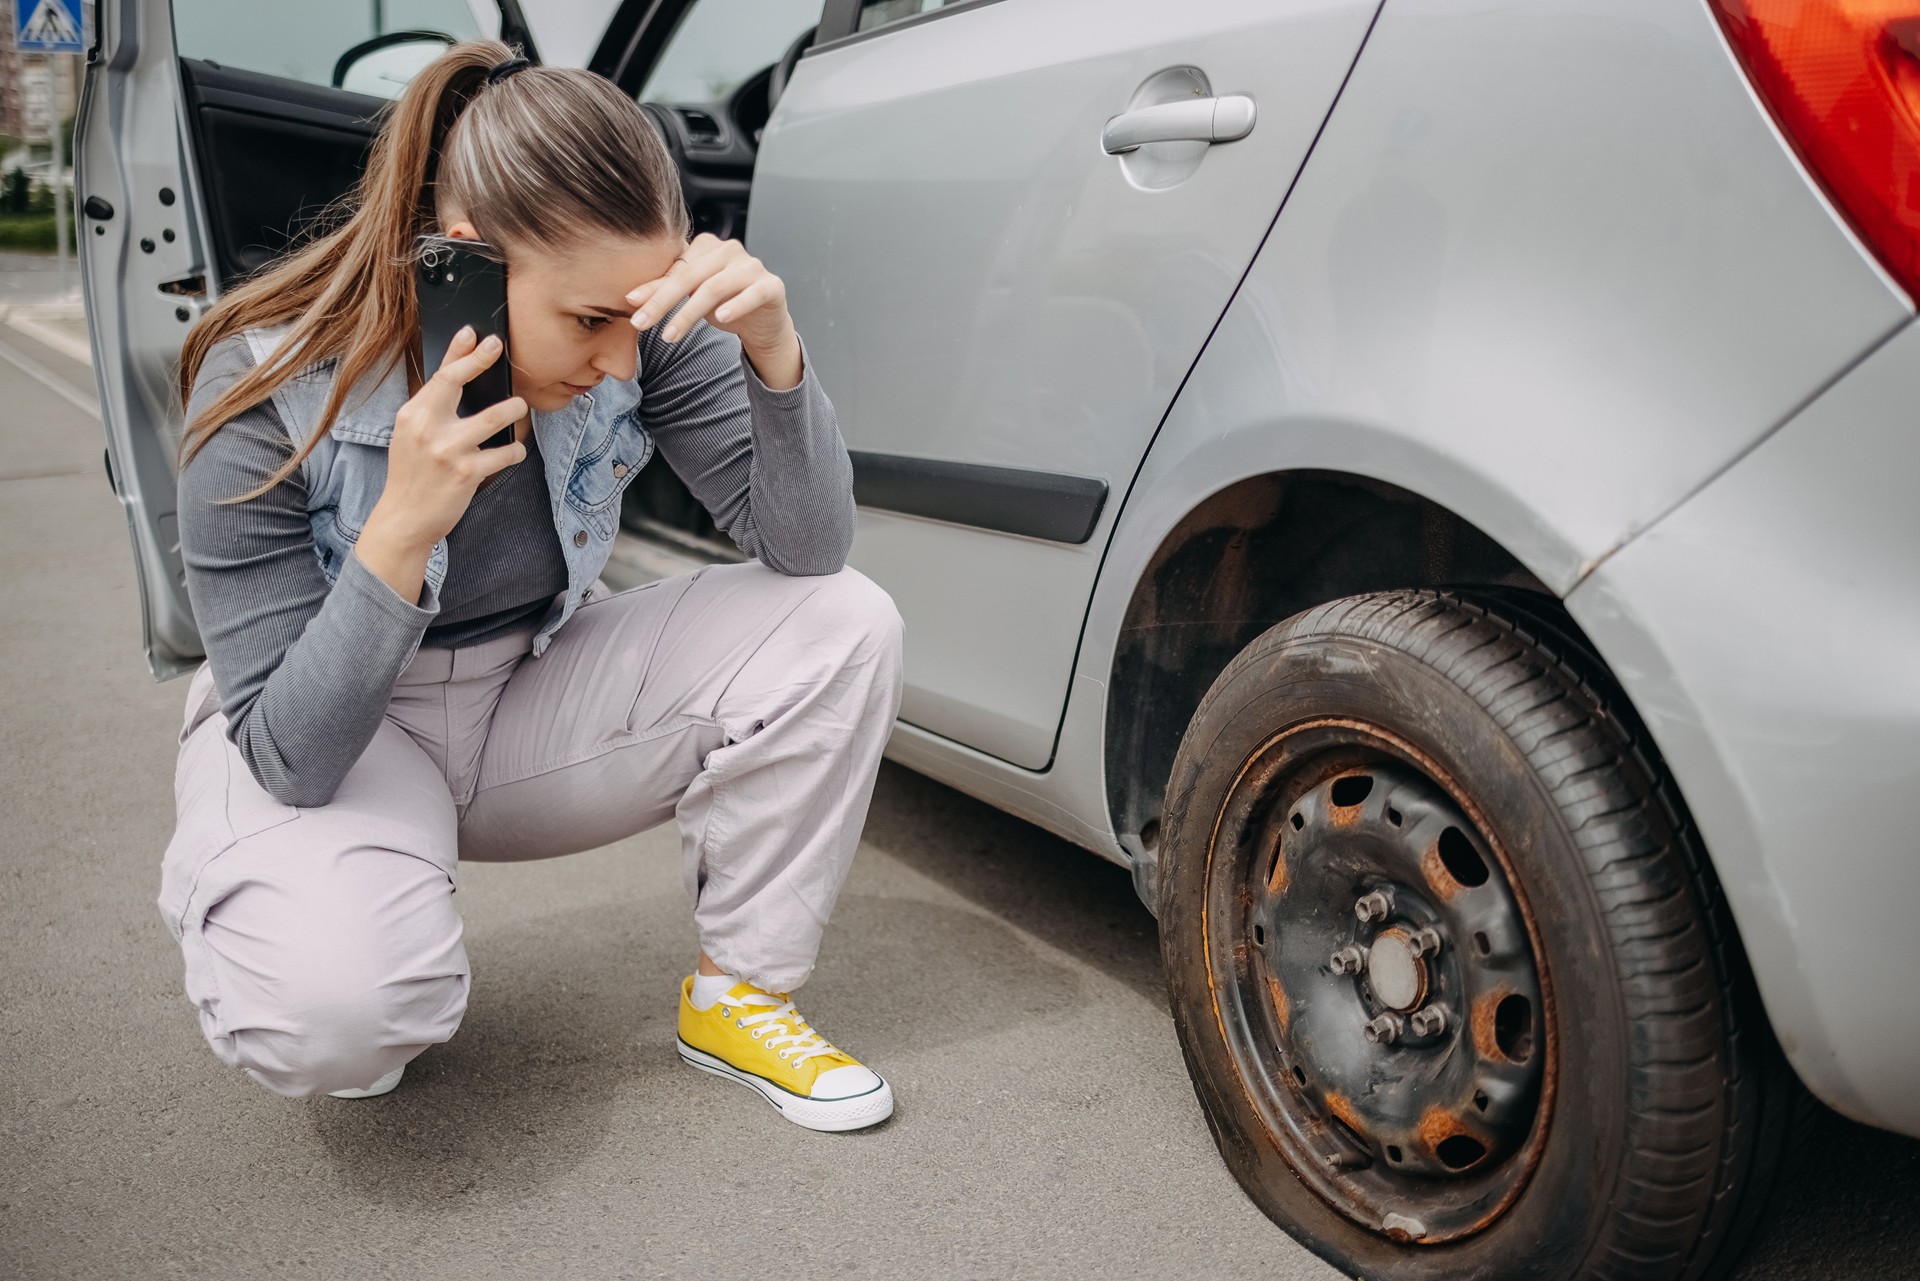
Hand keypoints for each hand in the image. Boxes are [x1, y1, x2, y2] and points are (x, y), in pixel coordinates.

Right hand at [357, 326, 527, 601]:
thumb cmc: (412, 473)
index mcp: (411, 415)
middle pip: (456, 382)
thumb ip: (433, 405)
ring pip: (492, 418)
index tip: (475, 334)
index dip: (459, 351)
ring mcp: (447, 451)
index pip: (439, 375)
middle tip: (499, 347)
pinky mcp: (467, 473)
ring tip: (519, 406)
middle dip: (480, 360)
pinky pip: (504, 453)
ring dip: (512, 409)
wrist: (404, 519)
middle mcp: (426, 428)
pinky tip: (513, 451)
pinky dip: (514, 451)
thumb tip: (458, 370)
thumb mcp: (412, 434)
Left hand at [626, 233, 802, 389]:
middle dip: (663, 302)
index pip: (675, 268)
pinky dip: (736, 305)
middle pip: (690, 276)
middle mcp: (729, 250)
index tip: (629, 306)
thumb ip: (666, 291)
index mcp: (707, 246)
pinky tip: (721, 317)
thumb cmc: (724, 303)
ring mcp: (752, 266)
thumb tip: (629, 298)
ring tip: (670, 335)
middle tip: (642, 324)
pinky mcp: (772, 285)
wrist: (764, 321)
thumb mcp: (691, 297)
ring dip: (689, 313)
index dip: (652, 288)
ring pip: (715, 287)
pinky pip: (752, 294)